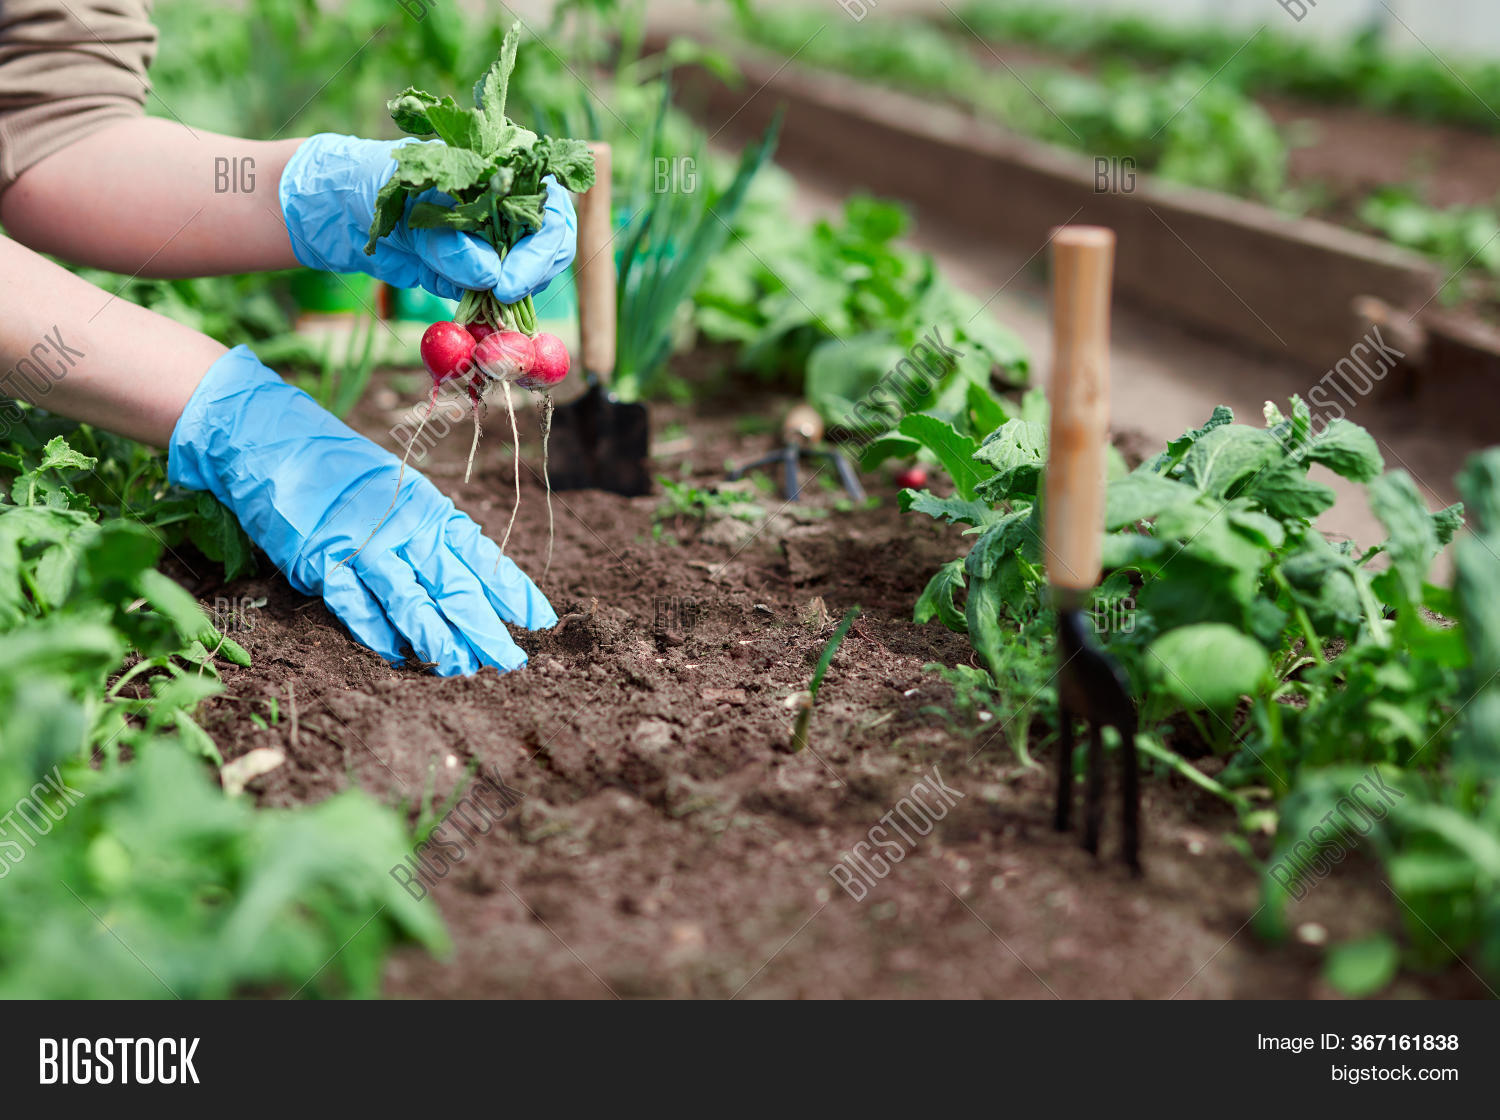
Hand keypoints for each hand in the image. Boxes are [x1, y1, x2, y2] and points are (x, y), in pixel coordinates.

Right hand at [169, 347, 555, 674]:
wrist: (272, 438)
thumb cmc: (342, 472)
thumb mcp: (399, 493)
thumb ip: (429, 534)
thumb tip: (470, 582)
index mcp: (429, 509)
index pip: (483, 557)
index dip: (514, 591)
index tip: (541, 622)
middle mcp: (404, 527)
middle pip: (456, 587)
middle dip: (486, 630)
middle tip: (512, 664)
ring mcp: (362, 545)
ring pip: (411, 601)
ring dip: (438, 640)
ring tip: (462, 670)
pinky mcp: (320, 560)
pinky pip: (355, 605)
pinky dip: (376, 633)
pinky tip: (397, 657)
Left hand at [278, 133, 576, 301]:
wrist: (344, 211)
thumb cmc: (378, 184)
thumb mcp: (410, 204)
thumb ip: (448, 239)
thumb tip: (489, 276)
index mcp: (505, 174)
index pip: (550, 210)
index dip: (541, 248)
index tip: (509, 283)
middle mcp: (511, 209)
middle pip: (551, 246)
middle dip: (533, 275)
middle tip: (504, 298)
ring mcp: (498, 244)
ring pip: (529, 277)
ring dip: (513, 298)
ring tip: (483, 308)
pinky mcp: (480, 276)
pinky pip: (498, 300)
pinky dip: (491, 314)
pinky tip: (473, 318)